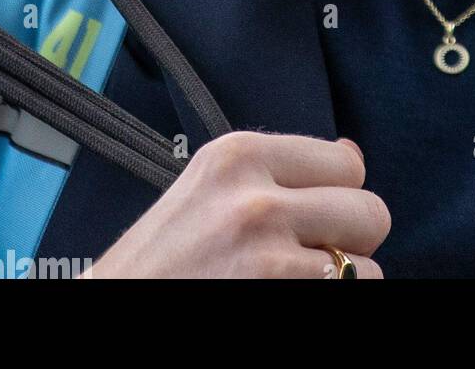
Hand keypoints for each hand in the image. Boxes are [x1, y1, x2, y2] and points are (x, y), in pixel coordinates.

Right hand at [84, 131, 388, 278]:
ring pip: (366, 268)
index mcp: (238, 157)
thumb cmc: (154, 267)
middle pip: (370, 212)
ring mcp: (269, 259)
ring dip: (339, 283)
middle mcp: (256, 201)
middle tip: (308, 258)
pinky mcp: (279, 304)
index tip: (318, 213)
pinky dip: (328, 306)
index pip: (348, 162)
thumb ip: (274, 171)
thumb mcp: (206, 191)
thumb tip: (349, 155)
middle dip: (349, 240)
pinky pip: (348, 301)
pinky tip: (285, 302)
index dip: (340, 194)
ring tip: (288, 284)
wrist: (104, 319)